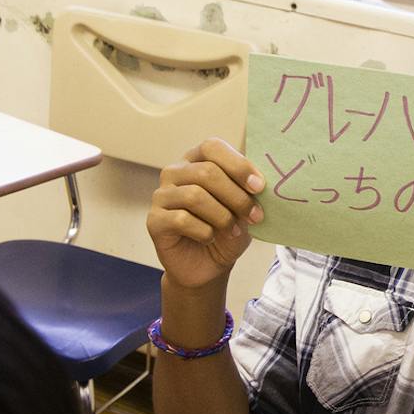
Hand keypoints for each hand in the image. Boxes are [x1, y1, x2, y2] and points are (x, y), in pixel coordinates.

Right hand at [147, 138, 265, 290]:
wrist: (208, 266)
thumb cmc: (226, 230)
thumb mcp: (243, 208)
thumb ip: (248, 190)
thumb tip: (259, 181)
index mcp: (196, 160)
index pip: (212, 147)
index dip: (238, 165)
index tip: (259, 187)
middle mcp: (175, 172)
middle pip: (207, 172)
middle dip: (236, 196)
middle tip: (254, 216)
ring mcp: (161, 195)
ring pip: (195, 196)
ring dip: (223, 216)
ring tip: (233, 231)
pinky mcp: (154, 220)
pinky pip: (182, 220)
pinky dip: (204, 231)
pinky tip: (210, 238)